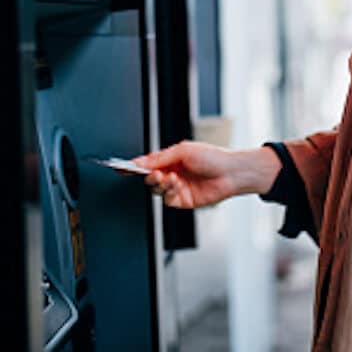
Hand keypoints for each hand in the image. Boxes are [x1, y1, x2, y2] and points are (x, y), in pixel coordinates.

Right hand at [133, 141, 280, 209]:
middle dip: (149, 176)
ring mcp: (178, 188)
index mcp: (171, 159)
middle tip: (153, 173)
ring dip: (160, 184)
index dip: (133, 166)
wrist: (231, 172)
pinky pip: (167, 200)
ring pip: (157, 191)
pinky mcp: (183, 201)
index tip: (120, 167)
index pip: (148, 163)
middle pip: (149, 179)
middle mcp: (173, 174)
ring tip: (170, 177)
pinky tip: (177, 185)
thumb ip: (160, 157)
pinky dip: (169, 192)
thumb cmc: (213, 156)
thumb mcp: (183, 150)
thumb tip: (141, 162)